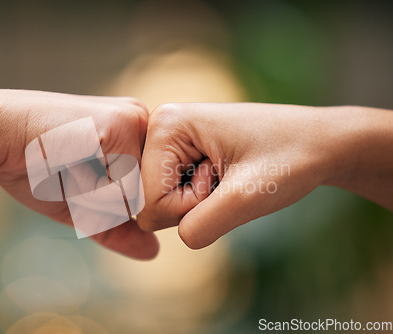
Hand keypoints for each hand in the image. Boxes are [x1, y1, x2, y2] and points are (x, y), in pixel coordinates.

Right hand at [0, 90, 157, 258]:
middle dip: (105, 203)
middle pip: (147, 200)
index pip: (150, 198)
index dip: (111, 205)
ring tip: (69, 166)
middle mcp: (144, 124)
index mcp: (137, 137)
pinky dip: (90, 191)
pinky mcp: (122, 125)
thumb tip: (154, 252)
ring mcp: (136, 122)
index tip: (76, 175)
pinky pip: (123, 189)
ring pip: (138, 198)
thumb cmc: (35, 166)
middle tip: (71, 172)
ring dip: (96, 199)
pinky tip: (67, 161)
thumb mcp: (82, 204)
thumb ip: (117, 227)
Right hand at [137, 103, 392, 248]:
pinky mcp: (184, 151)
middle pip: (153, 200)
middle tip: (230, 179)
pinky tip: (227, 176)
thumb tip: (167, 233)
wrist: (321, 143)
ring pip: (165, 201)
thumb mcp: (245, 198)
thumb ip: (198, 226)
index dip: (190, 206)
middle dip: (194, 205)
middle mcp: (161, 127)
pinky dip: (204, 197)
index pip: (151, 199)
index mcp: (166, 124)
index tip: (225, 180)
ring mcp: (173, 139)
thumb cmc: (289, 160)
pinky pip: (177, 194)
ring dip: (201, 202)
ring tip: (231, 175)